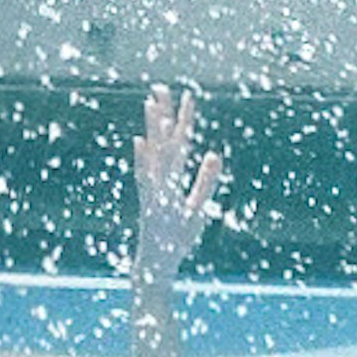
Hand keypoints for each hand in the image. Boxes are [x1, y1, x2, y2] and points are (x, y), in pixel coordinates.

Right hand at [132, 86, 225, 286]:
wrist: (157, 268)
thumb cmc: (176, 240)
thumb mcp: (198, 207)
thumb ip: (205, 182)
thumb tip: (214, 155)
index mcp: (173, 180)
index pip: (181, 144)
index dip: (185, 121)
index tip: (188, 95)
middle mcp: (161, 181)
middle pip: (164, 143)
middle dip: (163, 115)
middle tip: (160, 88)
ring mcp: (154, 192)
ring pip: (155, 156)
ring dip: (153, 131)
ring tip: (152, 106)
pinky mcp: (150, 206)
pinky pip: (146, 180)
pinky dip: (144, 161)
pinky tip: (142, 143)